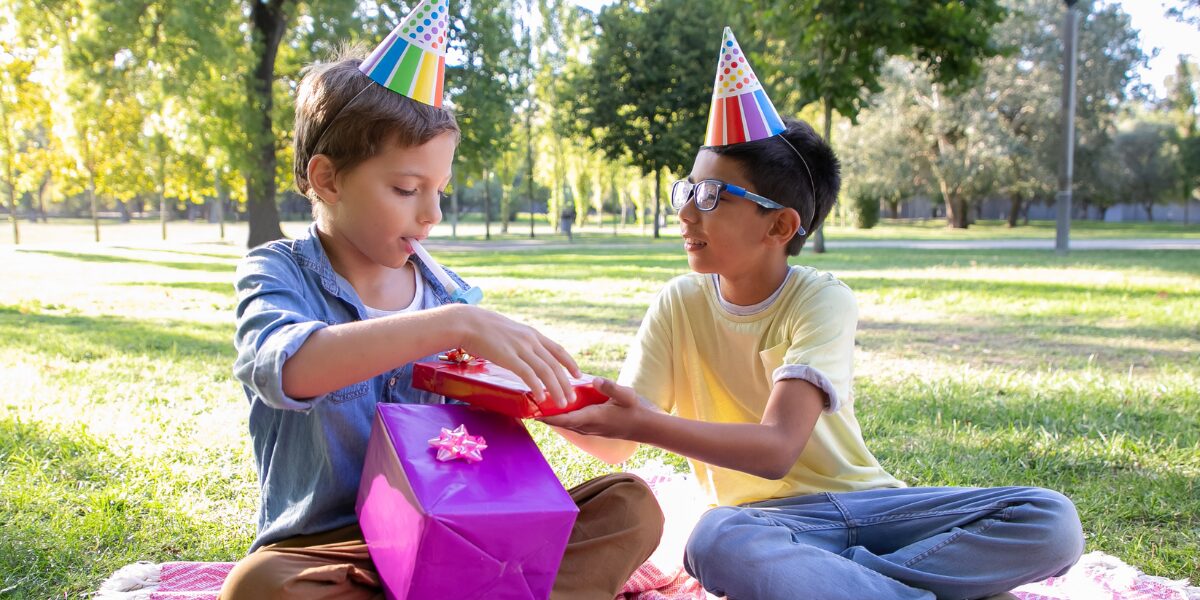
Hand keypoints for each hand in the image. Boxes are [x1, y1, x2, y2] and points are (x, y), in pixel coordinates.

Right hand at [456, 306, 580, 407]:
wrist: (467, 322)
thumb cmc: (483, 328)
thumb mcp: (509, 332)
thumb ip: (519, 342)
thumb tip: (522, 354)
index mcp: (532, 334)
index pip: (557, 349)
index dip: (570, 363)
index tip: (579, 375)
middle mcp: (530, 340)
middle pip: (554, 364)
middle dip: (566, 383)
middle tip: (572, 398)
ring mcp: (520, 348)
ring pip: (545, 371)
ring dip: (557, 389)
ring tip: (562, 403)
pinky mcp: (508, 357)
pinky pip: (528, 374)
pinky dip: (538, 386)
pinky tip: (542, 397)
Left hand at [538, 377, 646, 438]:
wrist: (644, 426)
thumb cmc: (634, 410)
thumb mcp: (627, 396)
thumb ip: (611, 387)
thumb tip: (596, 380)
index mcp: (593, 417)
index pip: (565, 419)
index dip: (548, 416)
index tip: (532, 411)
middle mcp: (587, 426)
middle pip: (559, 422)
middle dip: (543, 415)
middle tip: (526, 404)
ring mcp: (588, 428)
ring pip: (564, 423)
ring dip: (550, 416)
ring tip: (535, 405)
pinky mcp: (590, 427)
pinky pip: (570, 422)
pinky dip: (560, 416)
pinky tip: (554, 407)